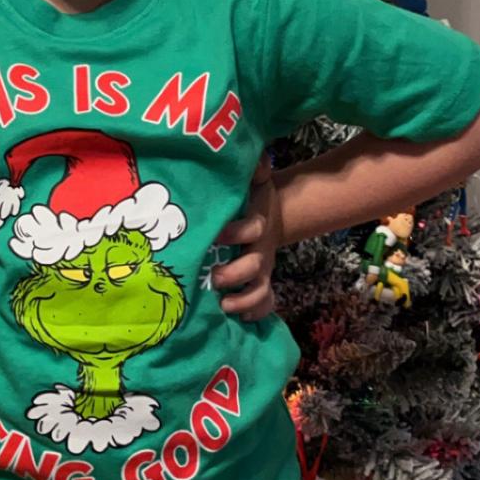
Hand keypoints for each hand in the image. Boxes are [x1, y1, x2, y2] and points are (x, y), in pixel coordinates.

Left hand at [210, 150, 282, 319]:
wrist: (267, 216)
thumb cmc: (246, 200)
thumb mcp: (249, 181)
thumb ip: (252, 166)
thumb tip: (257, 157)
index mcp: (255, 224)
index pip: (253, 228)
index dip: (238, 232)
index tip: (217, 234)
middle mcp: (259, 250)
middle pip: (255, 265)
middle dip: (235, 274)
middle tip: (212, 277)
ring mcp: (260, 271)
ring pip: (261, 290)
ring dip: (244, 301)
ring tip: (223, 306)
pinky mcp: (257, 285)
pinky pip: (265, 304)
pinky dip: (256, 314)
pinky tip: (238, 321)